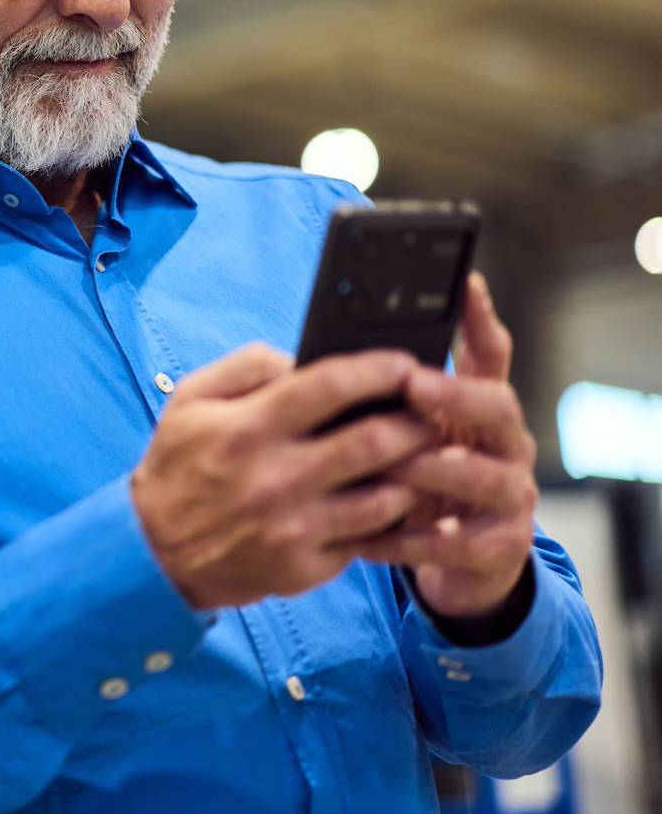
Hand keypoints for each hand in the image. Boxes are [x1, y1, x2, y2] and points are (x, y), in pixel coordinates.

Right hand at [131, 342, 435, 609]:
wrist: (157, 551)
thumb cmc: (179, 466)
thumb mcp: (189, 399)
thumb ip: (244, 367)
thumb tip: (300, 359)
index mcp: (247, 428)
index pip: (330, 386)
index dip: (379, 369)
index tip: (404, 364)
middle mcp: (275, 477)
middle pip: (374, 442)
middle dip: (415, 420)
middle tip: (430, 411)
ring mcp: (294, 527)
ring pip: (386, 497)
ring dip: (414, 473)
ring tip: (420, 455)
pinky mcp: (306, 566)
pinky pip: (368, 539)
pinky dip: (389, 518)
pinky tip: (392, 499)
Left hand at [351, 272, 537, 617]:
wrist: (457, 560)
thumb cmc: (417, 477)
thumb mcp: (404, 432)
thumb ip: (385, 398)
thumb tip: (332, 354)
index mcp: (481, 409)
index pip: (491, 354)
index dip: (480, 319)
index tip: (465, 283)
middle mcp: (506, 445)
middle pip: (500, 407)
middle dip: (457, 395)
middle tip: (414, 384)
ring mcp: (510, 496)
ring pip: (487, 476)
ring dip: (437, 468)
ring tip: (395, 465)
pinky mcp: (499, 546)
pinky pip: (459, 543)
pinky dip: (414, 540)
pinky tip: (372, 536)